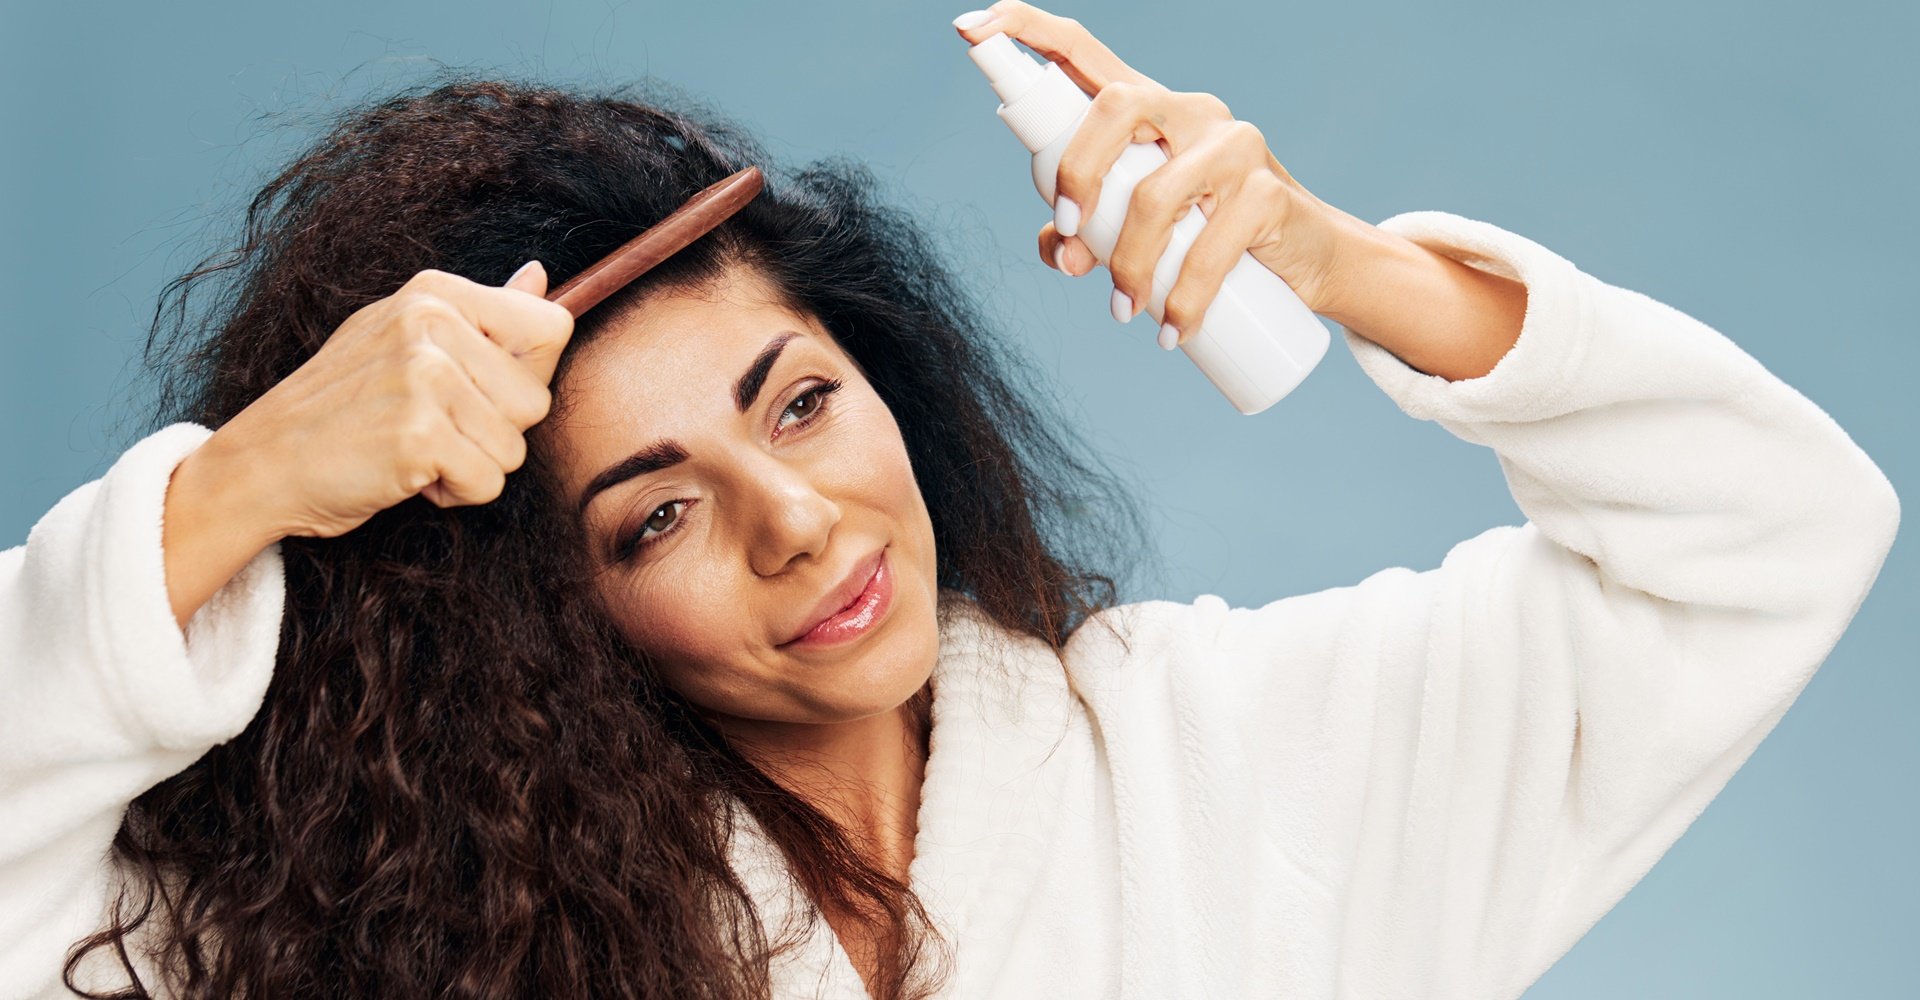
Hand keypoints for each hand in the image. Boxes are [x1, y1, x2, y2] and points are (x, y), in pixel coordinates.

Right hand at [202, 261, 574, 539]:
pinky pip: (489, 483)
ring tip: (416, 449)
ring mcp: (424, 377)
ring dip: (472, 466)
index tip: (476, 392)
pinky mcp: (419, 433)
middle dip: (495, 431)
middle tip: (431, 427)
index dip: (528, 376)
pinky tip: (407, 474)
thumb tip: (540, 276)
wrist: (261, 463)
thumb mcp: (405, 340)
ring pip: (515, 448)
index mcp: (436, 293)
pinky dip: (454, 494)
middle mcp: (432, 323)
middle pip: (537, 400)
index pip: (552, 328)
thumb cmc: (342, 408)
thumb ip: (483, 315)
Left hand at [953, 1, 1358, 345]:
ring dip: (1127, 265)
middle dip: (1076, 174)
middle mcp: (1191, 111)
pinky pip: (1209, 249)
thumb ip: (1088, 232)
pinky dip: (1180, 300)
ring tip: (1122, 311)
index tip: (972, 28)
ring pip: (1156, 194)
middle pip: (1115, 107)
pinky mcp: (1268, 192)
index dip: (1026, 30)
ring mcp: (1235, 145)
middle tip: (1067, 236)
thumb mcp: (1141, 229)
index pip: (1082, 49)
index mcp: (1148, 110)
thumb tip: (1055, 252)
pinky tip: (1172, 331)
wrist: (1307, 261)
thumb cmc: (1210, 237)